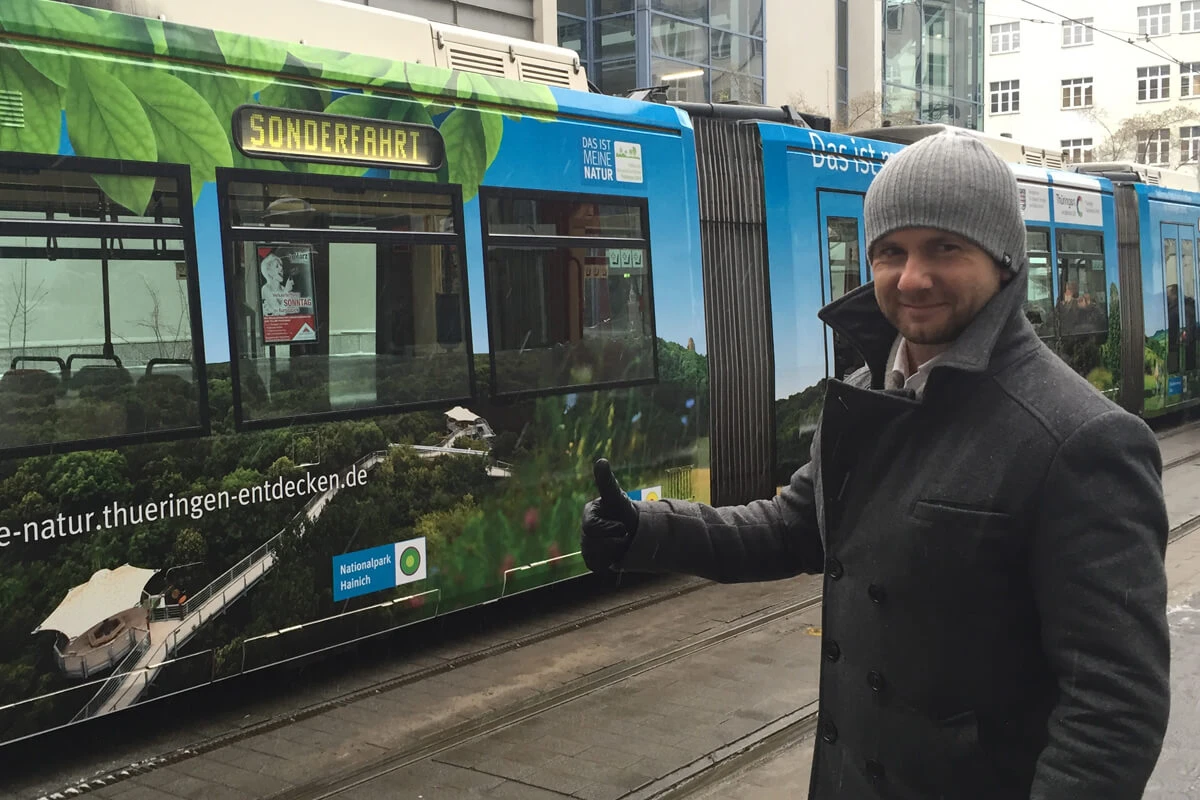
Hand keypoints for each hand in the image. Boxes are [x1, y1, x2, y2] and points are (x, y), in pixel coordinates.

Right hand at [580, 458, 639, 572]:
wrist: (636, 530)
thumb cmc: (625, 511)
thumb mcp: (617, 497)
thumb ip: (607, 481)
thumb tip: (601, 461)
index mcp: (588, 513)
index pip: (592, 528)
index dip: (610, 529)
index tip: (622, 527)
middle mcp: (584, 529)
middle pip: (594, 543)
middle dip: (615, 541)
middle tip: (624, 534)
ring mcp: (586, 545)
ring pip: (596, 555)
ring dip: (614, 551)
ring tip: (620, 543)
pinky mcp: (591, 560)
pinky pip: (596, 565)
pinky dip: (608, 561)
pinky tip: (614, 554)